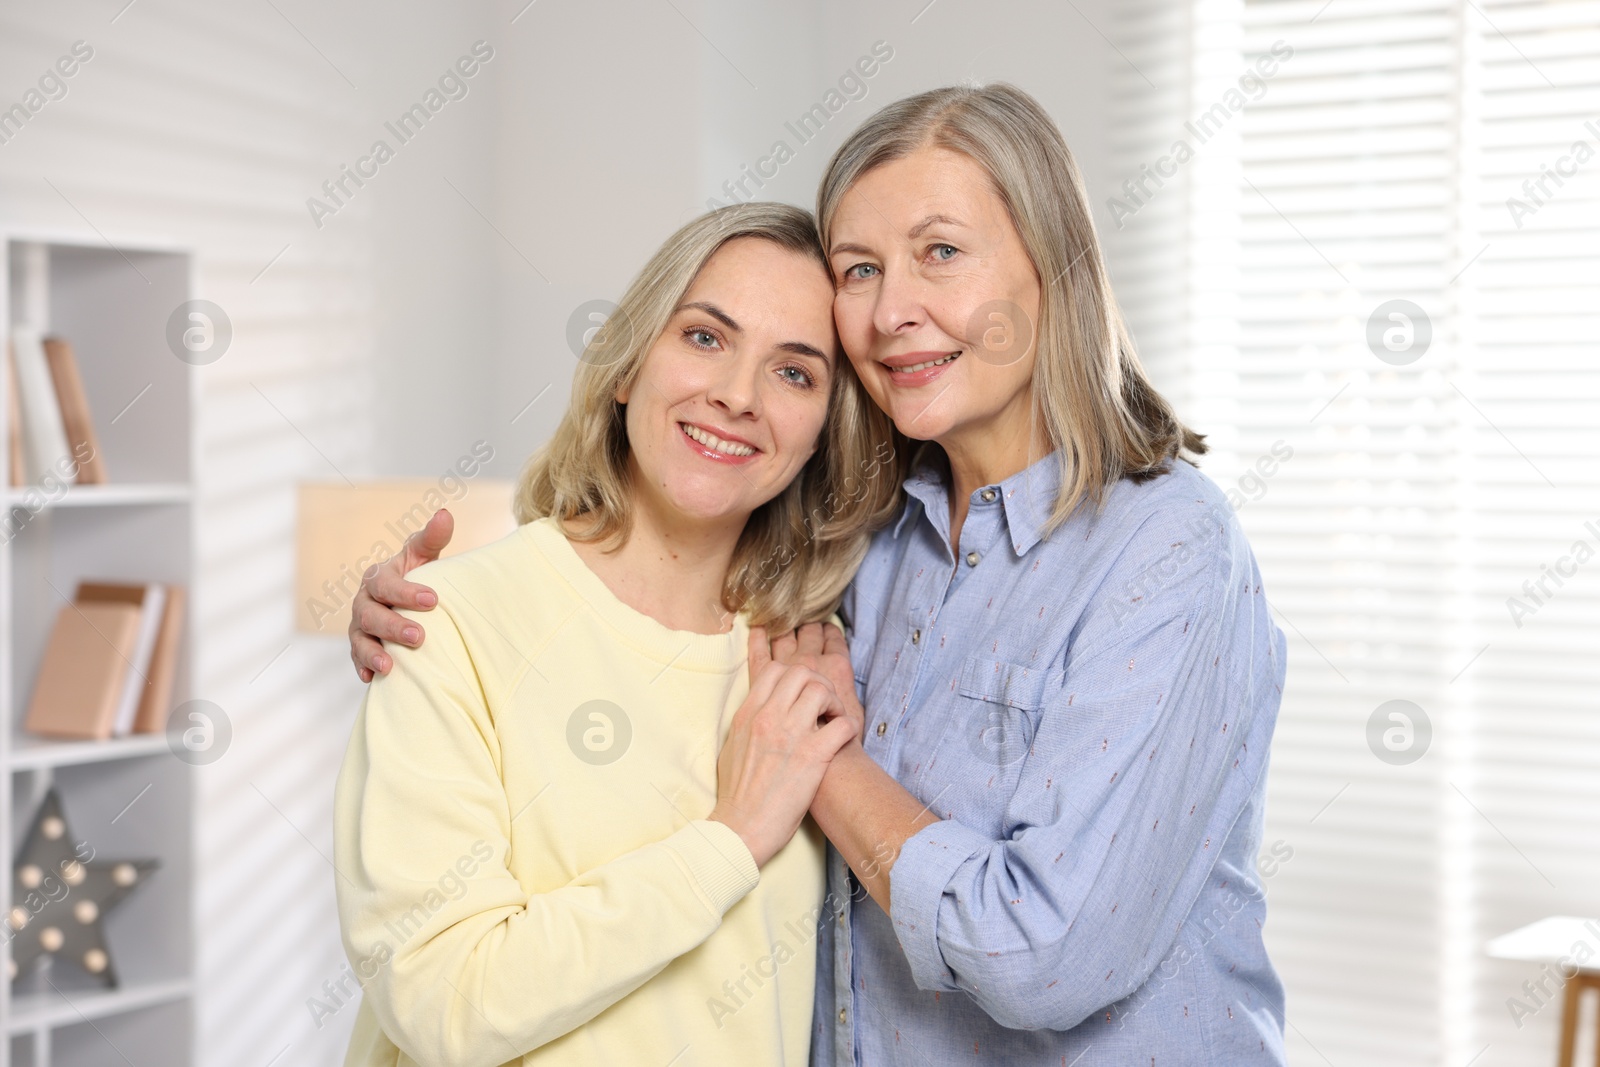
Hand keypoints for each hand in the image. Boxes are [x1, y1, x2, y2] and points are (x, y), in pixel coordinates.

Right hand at [348, 508, 453, 680]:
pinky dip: (362, 667)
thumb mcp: (424, 556)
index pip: (387, 584)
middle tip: (420, 637)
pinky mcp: (361, 648)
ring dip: (373, 652)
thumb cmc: (418, 576)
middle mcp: (364, 601)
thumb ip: (432, 538)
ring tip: (390, 665)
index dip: (406, 592)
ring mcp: (359, 626)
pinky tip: (372, 678)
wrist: (407, 603)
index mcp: (379, 577)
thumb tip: (445, 513)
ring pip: (359, 639)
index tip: (433, 600)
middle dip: (393, 626)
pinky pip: (356, 659)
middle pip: (371, 614)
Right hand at [709, 626, 860, 867]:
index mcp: (748, 713)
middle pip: (802, 672)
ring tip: (833, 721)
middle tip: (823, 706)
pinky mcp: (814, 756)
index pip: (775, 669)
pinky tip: (843, 740)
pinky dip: (848, 728)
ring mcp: (791, 735)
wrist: (741, 827)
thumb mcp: (733, 744)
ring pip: (822, 690)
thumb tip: (762, 706)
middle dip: (818, 684)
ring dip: (834, 702)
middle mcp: (768, 717)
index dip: (795, 676)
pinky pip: (842, 725)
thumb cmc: (737, 792)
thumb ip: (749, 719)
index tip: (801, 694)